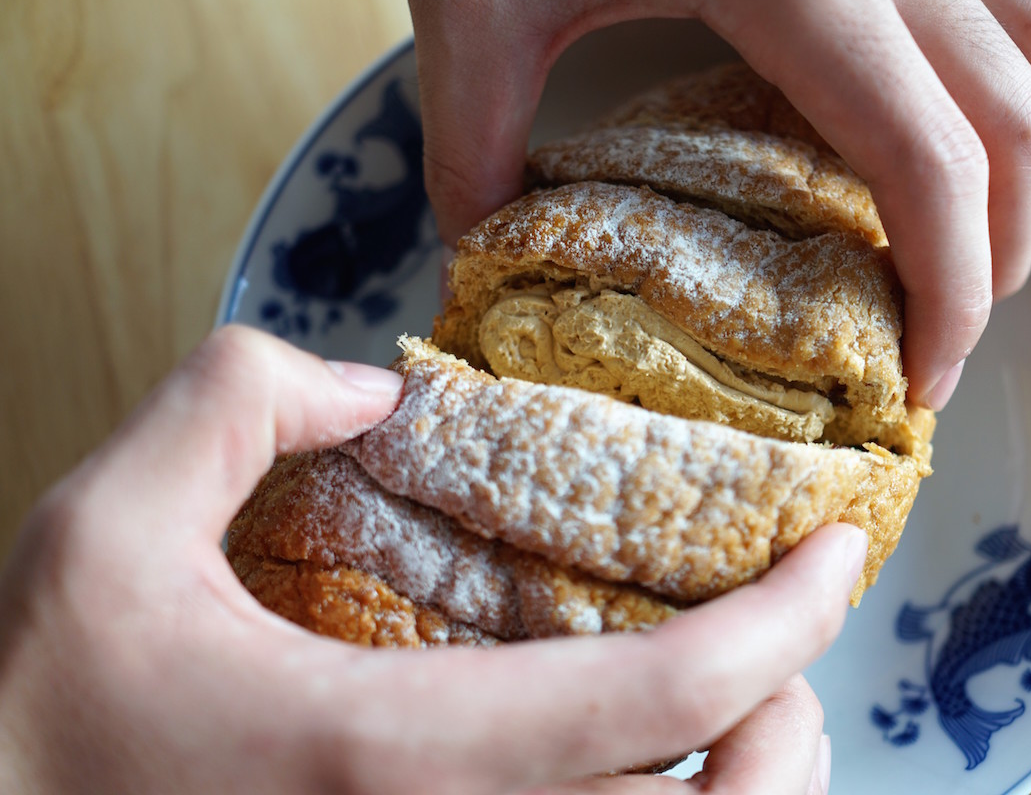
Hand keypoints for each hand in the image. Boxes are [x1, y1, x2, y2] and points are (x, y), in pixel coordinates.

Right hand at [0, 325, 863, 793]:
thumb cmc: (42, 722)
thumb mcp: (99, 531)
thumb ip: (232, 406)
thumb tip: (362, 390)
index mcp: (396, 757)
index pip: (657, 700)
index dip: (779, 622)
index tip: (835, 552)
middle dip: (790, 728)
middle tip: (785, 642)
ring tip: (745, 711)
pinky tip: (651, 778)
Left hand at [409, 0, 1030, 408]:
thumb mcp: (476, 8)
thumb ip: (476, 146)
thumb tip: (481, 257)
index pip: (926, 160)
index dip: (950, 290)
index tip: (923, 379)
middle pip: (1014, 118)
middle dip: (1003, 253)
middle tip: (943, 339)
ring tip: (980, 251)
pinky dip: (1022, 72)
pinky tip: (974, 125)